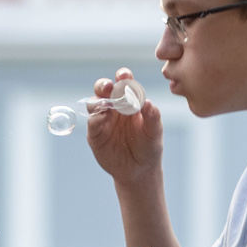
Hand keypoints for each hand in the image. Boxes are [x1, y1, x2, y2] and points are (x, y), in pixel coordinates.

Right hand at [85, 68, 163, 186]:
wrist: (140, 171)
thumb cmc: (149, 147)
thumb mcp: (154, 132)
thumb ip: (153, 117)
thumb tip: (148, 103)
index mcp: (129, 101)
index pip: (124, 83)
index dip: (122, 76)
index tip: (124, 75)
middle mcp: (114, 107)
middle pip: (103, 89)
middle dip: (104, 84)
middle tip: (110, 86)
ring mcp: (103, 120)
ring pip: (94, 103)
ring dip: (99, 101)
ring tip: (107, 105)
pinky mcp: (95, 135)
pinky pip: (92, 123)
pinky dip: (96, 118)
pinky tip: (103, 118)